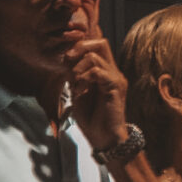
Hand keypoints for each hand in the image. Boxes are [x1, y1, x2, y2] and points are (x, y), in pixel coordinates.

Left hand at [63, 23, 130, 149]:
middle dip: (80, 48)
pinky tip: (79, 90)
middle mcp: (113, 71)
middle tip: (68, 62)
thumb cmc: (92, 119)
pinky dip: (84, 78)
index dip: (81, 44)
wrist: (104, 139)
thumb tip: (66, 60)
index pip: (98, 45)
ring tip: (74, 84)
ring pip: (95, 56)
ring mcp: (116, 78)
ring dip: (78, 68)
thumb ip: (75, 75)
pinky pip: (98, 71)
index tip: (65, 57)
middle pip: (101, 42)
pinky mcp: (116, 87)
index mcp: (105, 71)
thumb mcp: (78, 92)